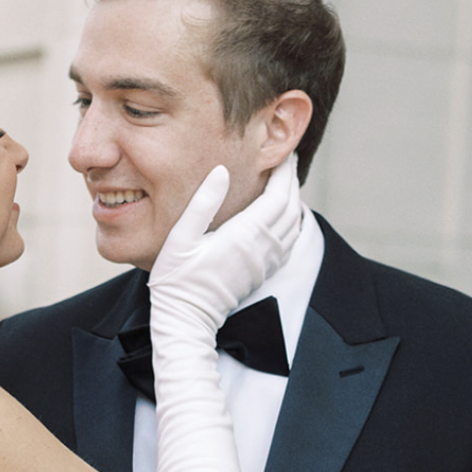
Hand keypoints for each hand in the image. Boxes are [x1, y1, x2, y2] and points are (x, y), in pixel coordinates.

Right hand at [149, 154, 301, 336]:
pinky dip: (293, 223)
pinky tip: (284, 215)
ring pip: (294, 225)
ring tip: (286, 182)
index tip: (282, 153)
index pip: (277, 195)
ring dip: (294, 201)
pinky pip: (288, 244)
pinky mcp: (263, 273)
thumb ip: (202, 202)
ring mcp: (264, 263)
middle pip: (291, 207)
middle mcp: (261, 249)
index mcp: (243, 235)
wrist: (187, 318)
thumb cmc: (177, 279)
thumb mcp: (181, 237)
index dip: (283, 172)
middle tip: (287, 160)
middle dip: (291, 181)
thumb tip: (221, 171)